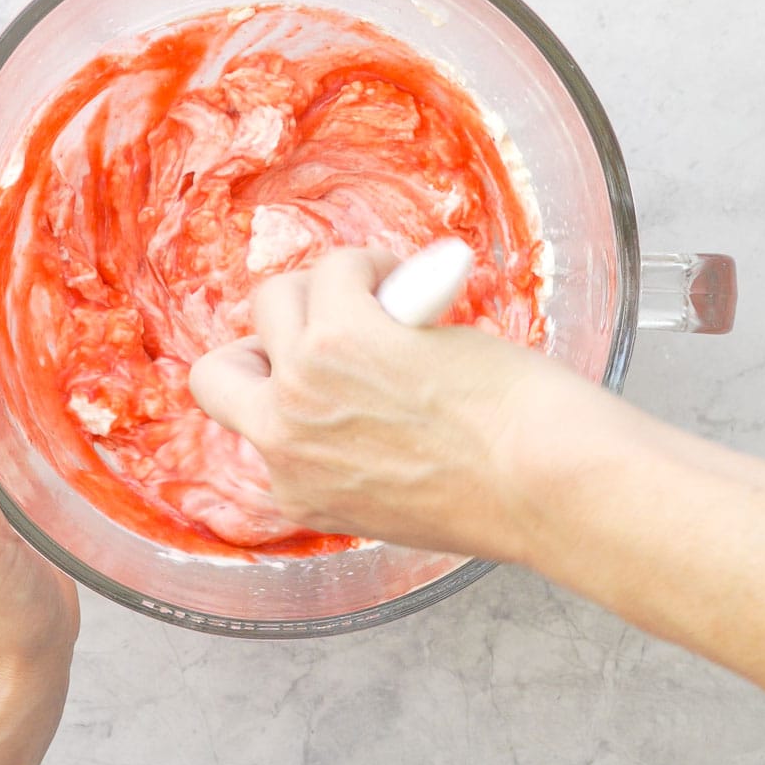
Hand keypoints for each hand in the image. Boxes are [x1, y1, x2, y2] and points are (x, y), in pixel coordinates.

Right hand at [189, 246, 597, 560]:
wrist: (545, 485)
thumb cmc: (497, 493)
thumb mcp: (391, 500)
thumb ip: (347, 458)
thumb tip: (354, 395)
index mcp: (297, 490)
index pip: (246, 427)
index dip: (280, 387)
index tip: (318, 369)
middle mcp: (284, 441)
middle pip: (220, 370)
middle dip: (266, 343)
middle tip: (327, 327)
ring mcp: (306, 384)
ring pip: (273, 301)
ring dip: (326, 288)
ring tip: (381, 294)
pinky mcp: (345, 333)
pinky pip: (337, 268)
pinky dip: (369, 264)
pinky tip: (409, 280)